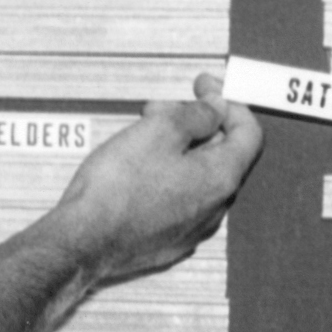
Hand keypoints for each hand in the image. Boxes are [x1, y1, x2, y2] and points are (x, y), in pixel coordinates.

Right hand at [49, 73, 262, 289]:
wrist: (81, 243)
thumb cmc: (116, 189)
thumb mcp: (157, 131)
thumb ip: (195, 115)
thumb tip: (215, 109)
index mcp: (220, 179)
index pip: (249, 133)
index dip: (229, 103)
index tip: (204, 88)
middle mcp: (214, 209)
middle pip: (221, 154)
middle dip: (195, 124)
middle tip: (160, 110)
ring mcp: (191, 230)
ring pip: (197, 178)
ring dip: (179, 151)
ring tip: (141, 137)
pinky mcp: (168, 244)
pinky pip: (179, 202)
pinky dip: (167, 179)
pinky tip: (137, 172)